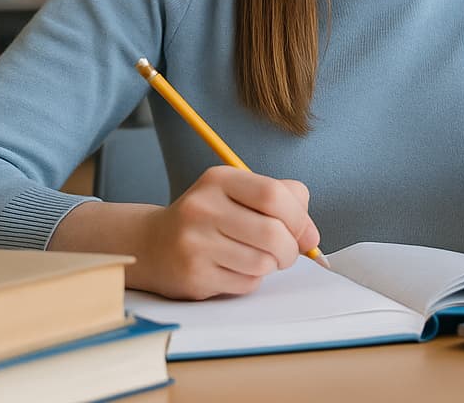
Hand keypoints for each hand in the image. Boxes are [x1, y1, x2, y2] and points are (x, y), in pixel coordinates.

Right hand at [134, 167, 319, 299]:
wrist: (152, 245)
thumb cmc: (210, 217)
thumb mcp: (240, 192)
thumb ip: (283, 200)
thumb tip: (312, 236)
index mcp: (220, 180)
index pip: (273, 195)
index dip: (299, 217)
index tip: (305, 231)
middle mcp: (203, 209)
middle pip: (272, 232)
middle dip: (291, 248)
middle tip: (288, 252)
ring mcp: (195, 244)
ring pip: (262, 262)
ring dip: (273, 265)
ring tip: (262, 258)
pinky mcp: (193, 277)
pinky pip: (246, 284)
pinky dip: (253, 279)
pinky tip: (238, 269)